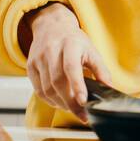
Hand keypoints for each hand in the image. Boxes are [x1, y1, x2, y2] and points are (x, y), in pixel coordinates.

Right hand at [23, 3, 111, 122]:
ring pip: (47, 89)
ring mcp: (38, 59)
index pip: (71, 67)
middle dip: (70, 102)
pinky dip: (49, 100)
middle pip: (58, 82)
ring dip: (60, 103)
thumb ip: (101, 70)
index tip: (83, 101)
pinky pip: (38, 90)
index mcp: (70, 44)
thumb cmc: (74, 41)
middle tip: (82, 114)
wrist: (52, 26)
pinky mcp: (29, 66)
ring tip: (72, 108)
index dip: (77, 86)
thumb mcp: (91, 50)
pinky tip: (60, 102)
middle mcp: (51, 51)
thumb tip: (109, 88)